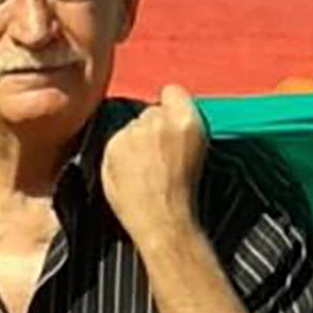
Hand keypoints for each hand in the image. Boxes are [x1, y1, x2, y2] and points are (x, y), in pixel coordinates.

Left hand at [103, 85, 208, 246]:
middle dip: (151, 129)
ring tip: (144, 172)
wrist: (163, 220)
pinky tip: (130, 176)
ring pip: (130, 128)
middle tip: (158, 157)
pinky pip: (114, 142)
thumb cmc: (185, 193)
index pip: (173, 92)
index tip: (170, 123)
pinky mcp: (113, 145)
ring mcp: (133, 132)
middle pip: (149, 112)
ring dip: (133, 143)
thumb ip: (180, 125)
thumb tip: (165, 112)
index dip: (170, 106)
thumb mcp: (198, 150)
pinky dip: (118, 156)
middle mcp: (159, 119)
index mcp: (188, 119)